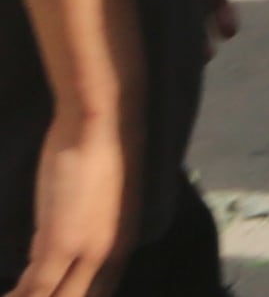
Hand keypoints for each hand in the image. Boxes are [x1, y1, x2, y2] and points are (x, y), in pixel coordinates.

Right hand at [12, 109, 131, 296]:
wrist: (101, 124)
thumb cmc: (98, 154)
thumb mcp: (96, 203)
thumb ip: (77, 231)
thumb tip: (48, 251)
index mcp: (122, 244)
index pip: (101, 292)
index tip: (55, 295)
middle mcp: (108, 254)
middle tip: (28, 295)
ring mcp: (86, 251)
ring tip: (13, 296)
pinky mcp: (61, 243)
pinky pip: (36, 288)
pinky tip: (7, 296)